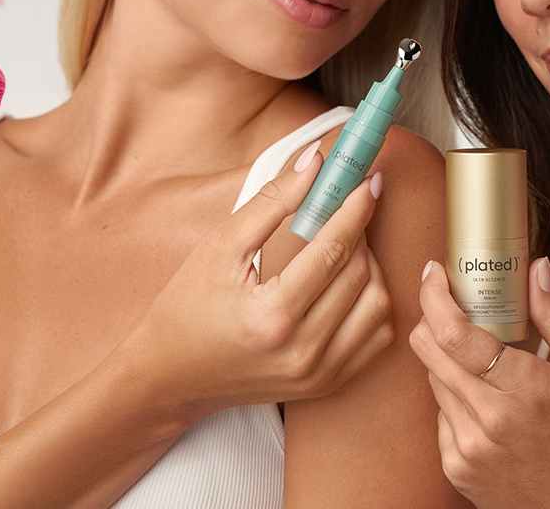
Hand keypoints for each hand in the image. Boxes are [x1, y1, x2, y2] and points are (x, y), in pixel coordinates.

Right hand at [117, 144, 394, 422]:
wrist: (172, 376)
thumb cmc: (187, 307)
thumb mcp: (218, 247)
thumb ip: (269, 203)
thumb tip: (314, 165)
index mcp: (271, 315)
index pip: (332, 251)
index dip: (354, 209)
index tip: (366, 180)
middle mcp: (302, 351)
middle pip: (359, 275)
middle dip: (360, 230)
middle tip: (349, 204)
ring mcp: (319, 373)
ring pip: (377, 306)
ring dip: (370, 266)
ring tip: (345, 242)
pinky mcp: (327, 384)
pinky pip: (375, 338)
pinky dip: (372, 303)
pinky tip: (349, 281)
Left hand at [410, 257, 549, 508]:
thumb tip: (536, 269)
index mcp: (528, 389)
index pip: (453, 332)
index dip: (433, 294)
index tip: (433, 272)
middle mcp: (490, 419)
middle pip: (428, 349)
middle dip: (434, 318)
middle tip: (458, 307)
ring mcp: (468, 447)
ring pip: (433, 379)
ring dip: (450, 361)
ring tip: (491, 366)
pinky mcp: (456, 467)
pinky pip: (441, 415)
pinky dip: (457, 399)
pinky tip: (493, 407)